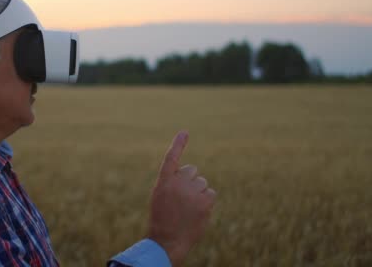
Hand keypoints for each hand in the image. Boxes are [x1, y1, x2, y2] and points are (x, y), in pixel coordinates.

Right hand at [147, 131, 215, 266]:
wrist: (167, 240)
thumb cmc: (163, 218)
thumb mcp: (161, 196)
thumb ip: (174, 182)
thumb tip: (193, 174)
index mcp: (163, 181)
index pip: (172, 158)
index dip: (178, 144)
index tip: (185, 132)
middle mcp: (177, 183)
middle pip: (193, 171)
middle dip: (191, 181)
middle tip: (182, 199)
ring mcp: (191, 191)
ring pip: (202, 183)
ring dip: (198, 193)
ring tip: (188, 208)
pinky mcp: (204, 201)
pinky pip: (210, 193)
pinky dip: (206, 201)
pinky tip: (197, 212)